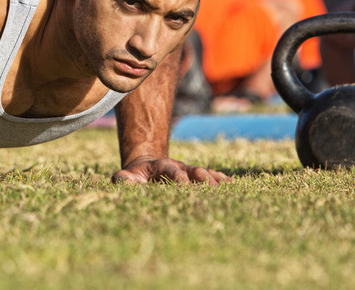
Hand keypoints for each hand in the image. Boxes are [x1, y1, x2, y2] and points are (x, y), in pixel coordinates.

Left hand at [112, 157, 229, 185]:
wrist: (147, 169)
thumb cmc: (134, 177)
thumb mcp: (126, 177)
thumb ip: (123, 179)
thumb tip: (121, 181)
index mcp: (162, 166)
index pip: (171, 169)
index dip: (177, 175)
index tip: (184, 182)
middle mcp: (179, 167)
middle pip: (193, 170)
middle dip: (202, 178)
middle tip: (211, 187)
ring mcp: (189, 172)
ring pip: (205, 174)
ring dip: (215, 181)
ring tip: (226, 188)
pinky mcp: (197, 178)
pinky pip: (212, 177)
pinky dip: (221, 180)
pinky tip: (232, 185)